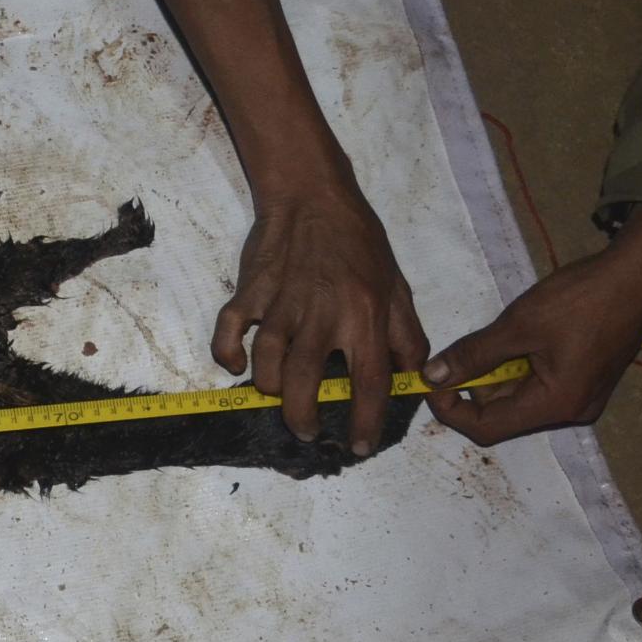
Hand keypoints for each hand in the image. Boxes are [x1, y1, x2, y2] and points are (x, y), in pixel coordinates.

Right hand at [212, 185, 426, 455]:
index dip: (364, 421)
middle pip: (306, 384)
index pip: (368, 382)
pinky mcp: (250, 292)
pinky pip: (229, 332)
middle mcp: (322, 315)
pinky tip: (237, 365)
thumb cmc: (358, 241)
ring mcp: (281, 305)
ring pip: (266, 365)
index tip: (358, 446)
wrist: (312, 195)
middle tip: (308, 430)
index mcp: (364, 316)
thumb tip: (413, 378)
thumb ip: (407, 335)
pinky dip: (228, 355)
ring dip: (271, 391)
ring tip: (279, 398)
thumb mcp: (396, 286)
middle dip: (304, 418)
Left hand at [423, 204, 641, 444]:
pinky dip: (520, 368)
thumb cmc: (582, 298)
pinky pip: (541, 386)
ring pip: (521, 399)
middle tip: (463, 351)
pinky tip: (519, 339)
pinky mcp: (588, 380)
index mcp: (557, 404)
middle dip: (475, 387)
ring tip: (498, 338)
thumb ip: (473, 355)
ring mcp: (584, 397)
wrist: (640, 272)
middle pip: (504, 416)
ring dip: (498, 374)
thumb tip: (431, 377)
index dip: (451, 410)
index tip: (431, 381)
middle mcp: (572, 411)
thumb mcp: (519, 325)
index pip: (487, 428)